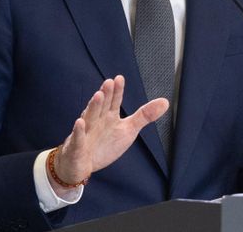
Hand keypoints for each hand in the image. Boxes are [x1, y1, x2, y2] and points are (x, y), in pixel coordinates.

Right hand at [49, 75, 168, 190]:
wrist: (82, 164)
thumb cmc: (104, 144)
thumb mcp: (128, 130)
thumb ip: (145, 116)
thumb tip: (165, 102)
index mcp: (109, 117)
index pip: (114, 102)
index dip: (117, 91)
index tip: (119, 78)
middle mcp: (97, 121)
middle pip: (102, 106)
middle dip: (105, 95)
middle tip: (109, 82)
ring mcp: (86, 133)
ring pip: (90, 118)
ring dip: (93, 107)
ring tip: (98, 96)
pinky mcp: (77, 147)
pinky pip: (78, 138)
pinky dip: (78, 131)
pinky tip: (80, 122)